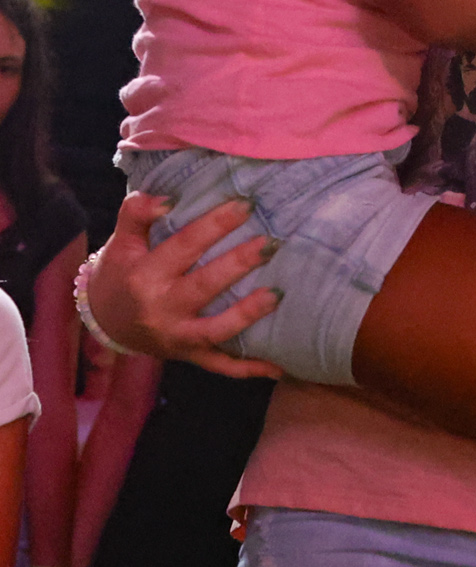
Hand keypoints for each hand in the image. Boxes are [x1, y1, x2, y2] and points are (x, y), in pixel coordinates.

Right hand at [86, 194, 282, 378]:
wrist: (104, 323)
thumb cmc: (122, 274)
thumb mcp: (121, 243)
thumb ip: (136, 214)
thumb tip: (166, 198)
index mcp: (145, 276)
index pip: (185, 245)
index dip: (215, 224)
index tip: (246, 204)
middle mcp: (161, 309)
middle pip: (205, 285)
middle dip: (239, 263)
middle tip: (271, 243)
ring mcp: (178, 337)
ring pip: (217, 330)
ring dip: (248, 314)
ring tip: (278, 294)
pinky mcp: (190, 356)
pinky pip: (222, 366)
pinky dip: (250, 369)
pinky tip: (280, 366)